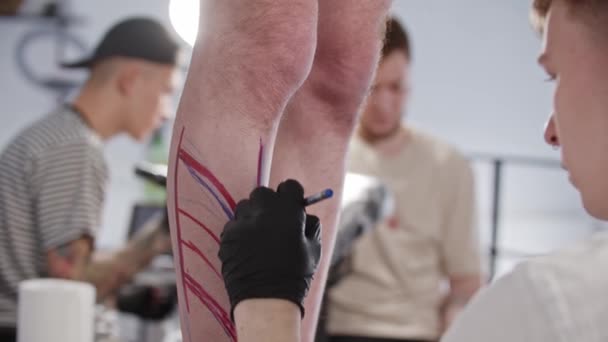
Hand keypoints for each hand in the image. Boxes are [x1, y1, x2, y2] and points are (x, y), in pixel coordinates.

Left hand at [219, 179, 321, 318]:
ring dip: (252, 215)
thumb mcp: (314, 248)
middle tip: (274, 220)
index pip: (289, 186)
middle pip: (264, 193)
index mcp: (288, 212)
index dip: (292, 196)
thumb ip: (309, 224)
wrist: (266, 300)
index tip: (292, 206)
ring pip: (245, 207)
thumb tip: (303, 212)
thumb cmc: (295, 275)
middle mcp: (263, 212)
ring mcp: (242, 223)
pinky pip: (234, 225)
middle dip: (270, 203)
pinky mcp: (227, 236)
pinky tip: (247, 248)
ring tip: (259, 236)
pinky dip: (240, 232)